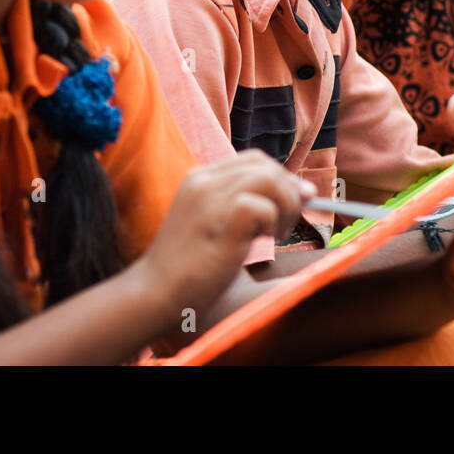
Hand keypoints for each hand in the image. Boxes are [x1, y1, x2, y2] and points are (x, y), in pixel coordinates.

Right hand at [138, 151, 310, 314]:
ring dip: (285, 205)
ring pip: (269, 178)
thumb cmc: (189, 267)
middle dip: (288, 191)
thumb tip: (298, 193)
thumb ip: (243, 204)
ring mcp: (209, 199)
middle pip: (265, 165)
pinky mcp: (219, 221)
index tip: (295, 202)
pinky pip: (261, 206)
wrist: (155, 294)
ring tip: (276, 235)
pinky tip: (264, 241)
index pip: (254, 160)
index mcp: (200, 178)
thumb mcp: (215, 223)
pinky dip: (272, 221)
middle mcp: (204, 180)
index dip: (281, 178)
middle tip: (286, 226)